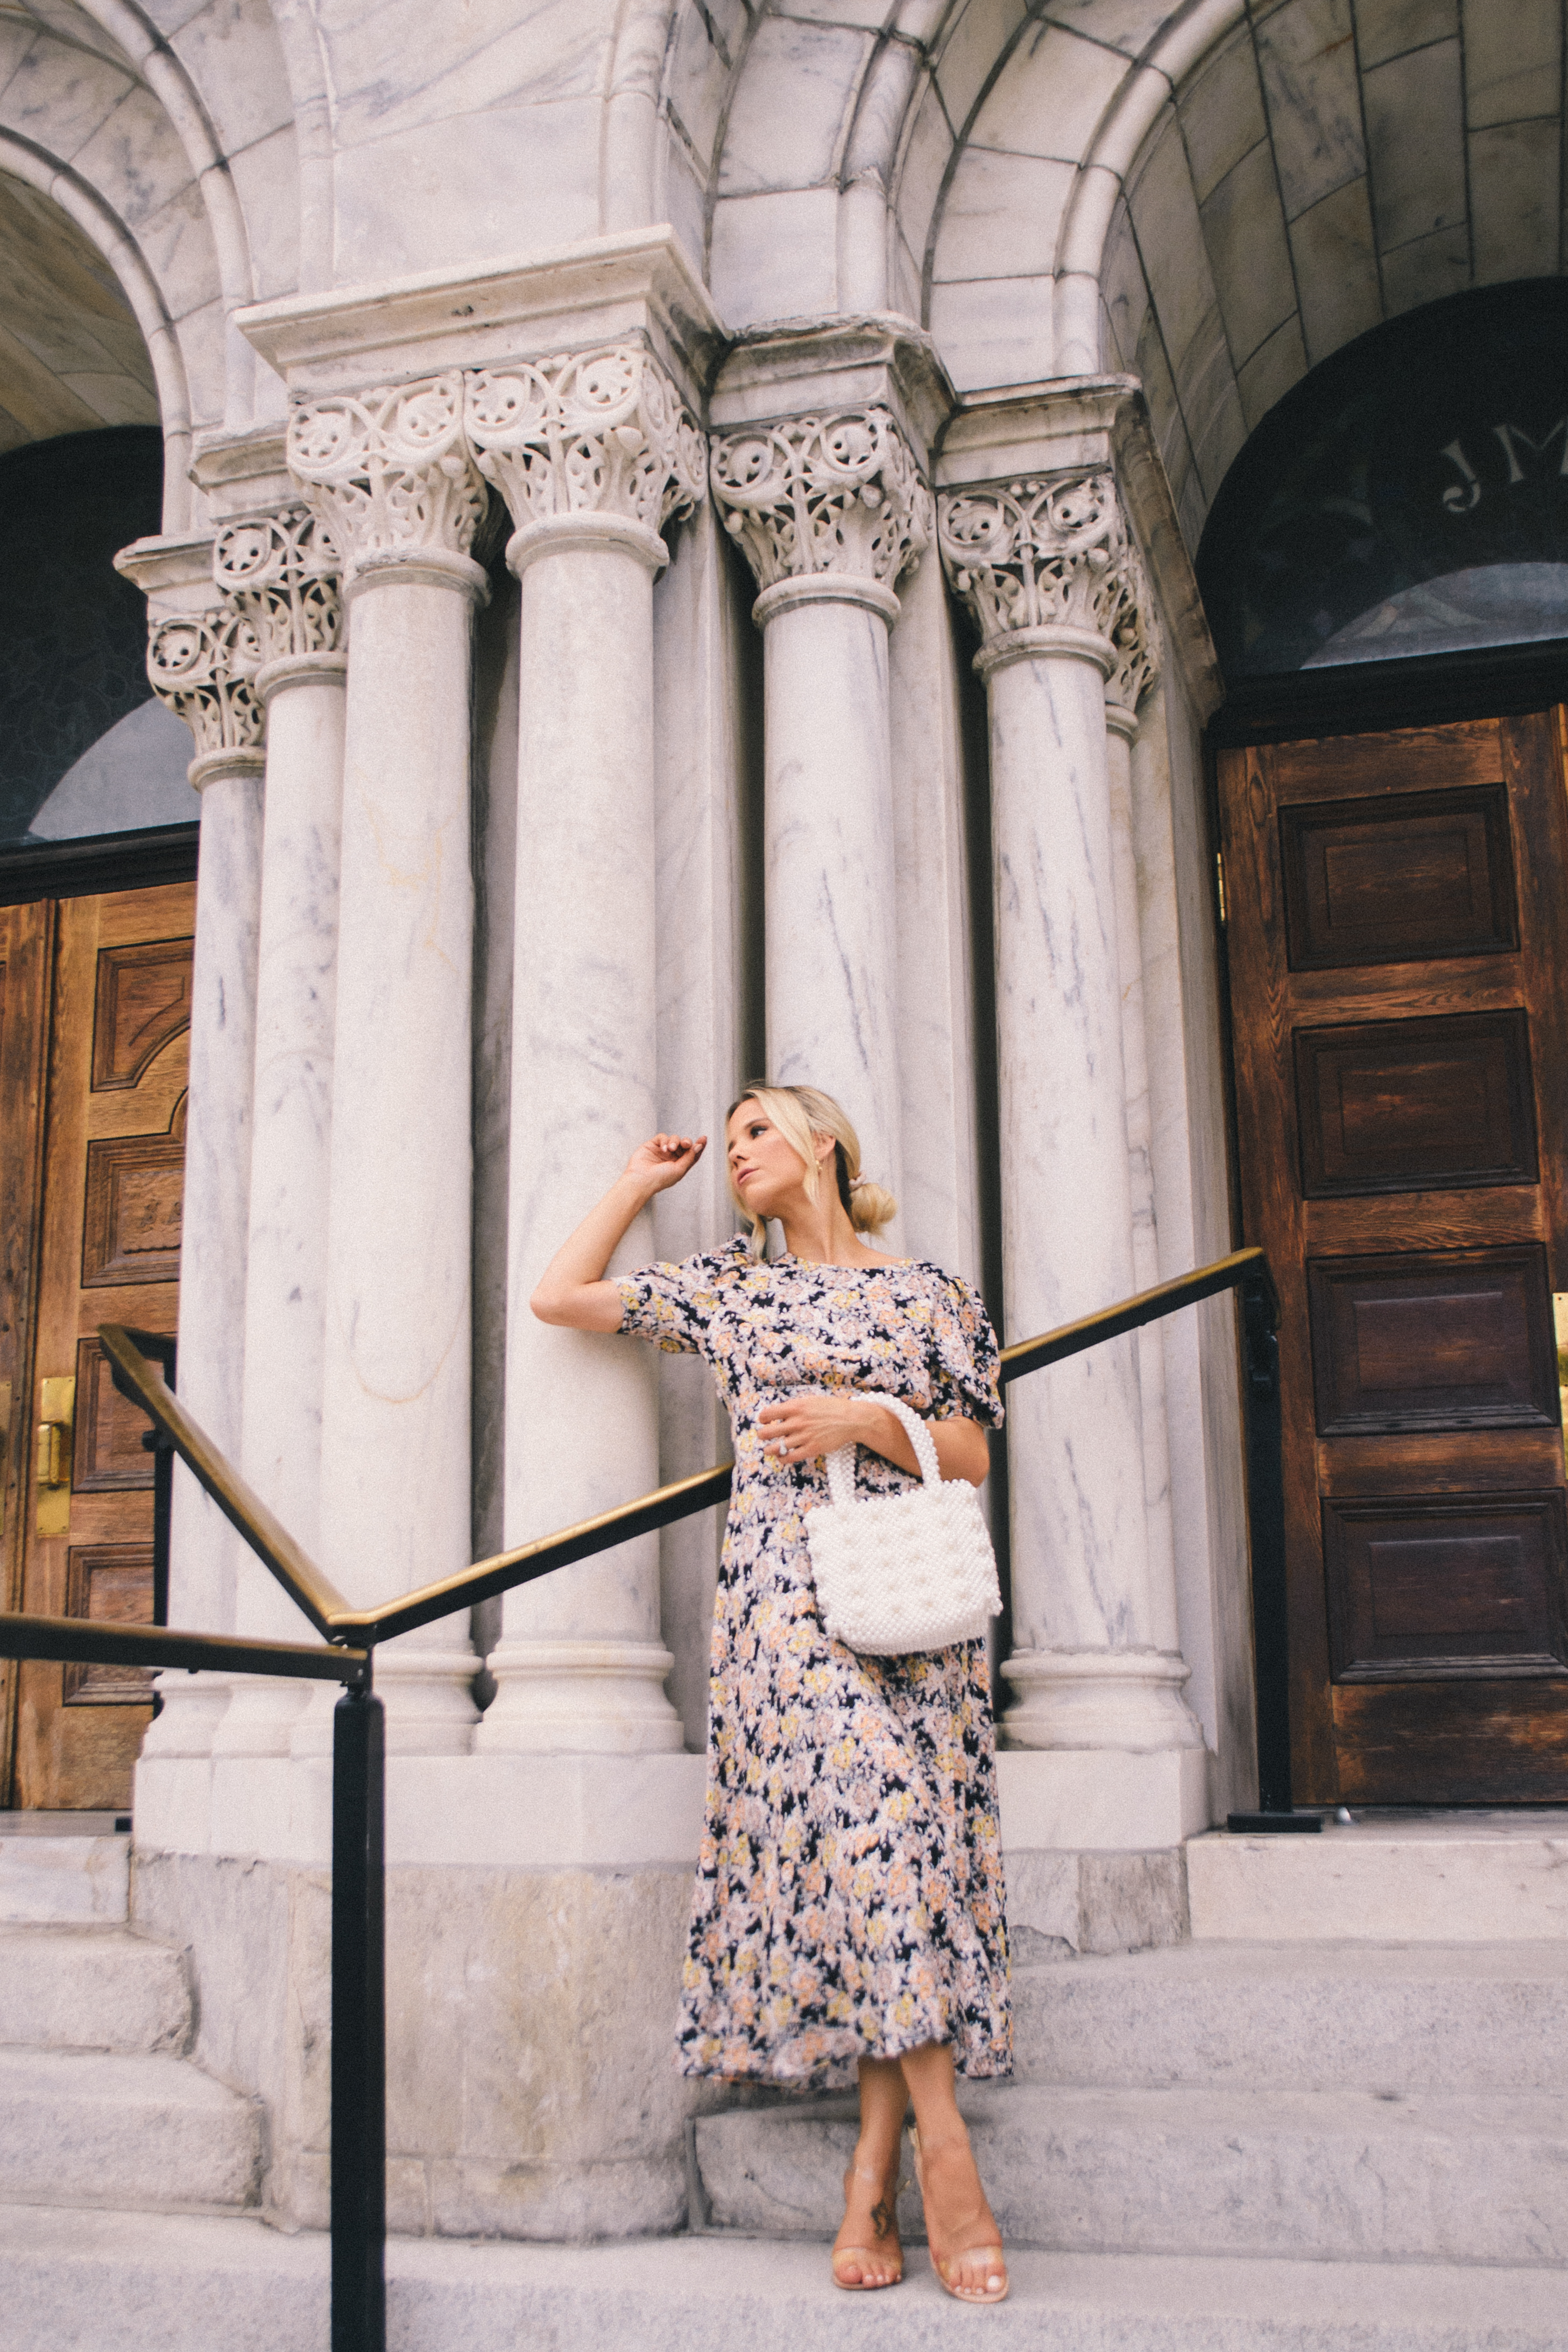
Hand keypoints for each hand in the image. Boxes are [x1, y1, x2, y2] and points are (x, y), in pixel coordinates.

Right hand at [625, 1133, 705, 1194]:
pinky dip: (665, 1140)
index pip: (692, 1154)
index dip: (698, 1146)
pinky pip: (662, 1137)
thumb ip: (690, 1157)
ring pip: (674, 1139)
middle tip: (685, 1143)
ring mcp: (662, 1151)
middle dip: (686, 1142)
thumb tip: (698, 1147)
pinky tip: (663, 1148)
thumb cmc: (660, 1179)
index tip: (703, 1138)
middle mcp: (671, 1158)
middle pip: (684, 1144)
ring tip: (670, 1149)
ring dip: (675, 1141)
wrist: (641, 1180)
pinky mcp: (652, 1145)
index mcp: (680, 1165)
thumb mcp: (680, 1169)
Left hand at [757, 1393, 876, 1466]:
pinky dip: (783, 1459)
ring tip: (768, 1450)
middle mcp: (797, 1422)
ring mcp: (804, 1436)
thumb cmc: (831, 1408)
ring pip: (776, 1447)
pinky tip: (782, 1457)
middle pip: (768, 1432)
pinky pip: (790, 1457)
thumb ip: (794, 1407)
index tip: (764, 1421)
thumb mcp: (810, 1400)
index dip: (763, 1419)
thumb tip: (780, 1414)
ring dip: (769, 1450)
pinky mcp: (812, 1449)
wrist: (851, 1419)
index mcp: (795, 1407)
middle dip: (762, 1435)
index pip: (768, 1414)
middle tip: (763, 1436)